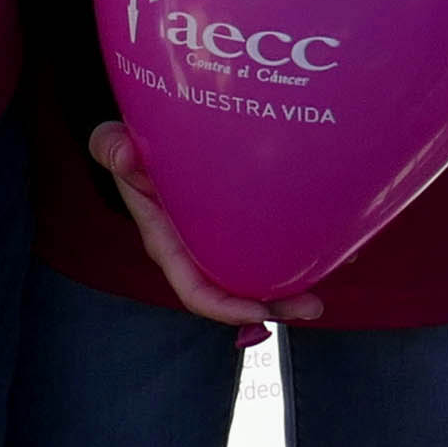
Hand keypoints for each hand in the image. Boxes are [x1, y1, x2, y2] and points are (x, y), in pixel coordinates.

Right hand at [91, 120, 316, 328]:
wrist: (153, 136)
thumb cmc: (133, 146)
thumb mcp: (115, 144)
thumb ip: (110, 147)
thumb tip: (123, 153)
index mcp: (169, 243)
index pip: (195, 289)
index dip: (225, 306)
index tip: (258, 310)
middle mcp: (198, 252)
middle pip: (237, 292)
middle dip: (274, 305)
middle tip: (313, 303)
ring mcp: (222, 241)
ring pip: (260, 275)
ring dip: (294, 286)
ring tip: (330, 284)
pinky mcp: (242, 225)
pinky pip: (271, 247)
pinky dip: (301, 252)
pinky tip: (337, 246)